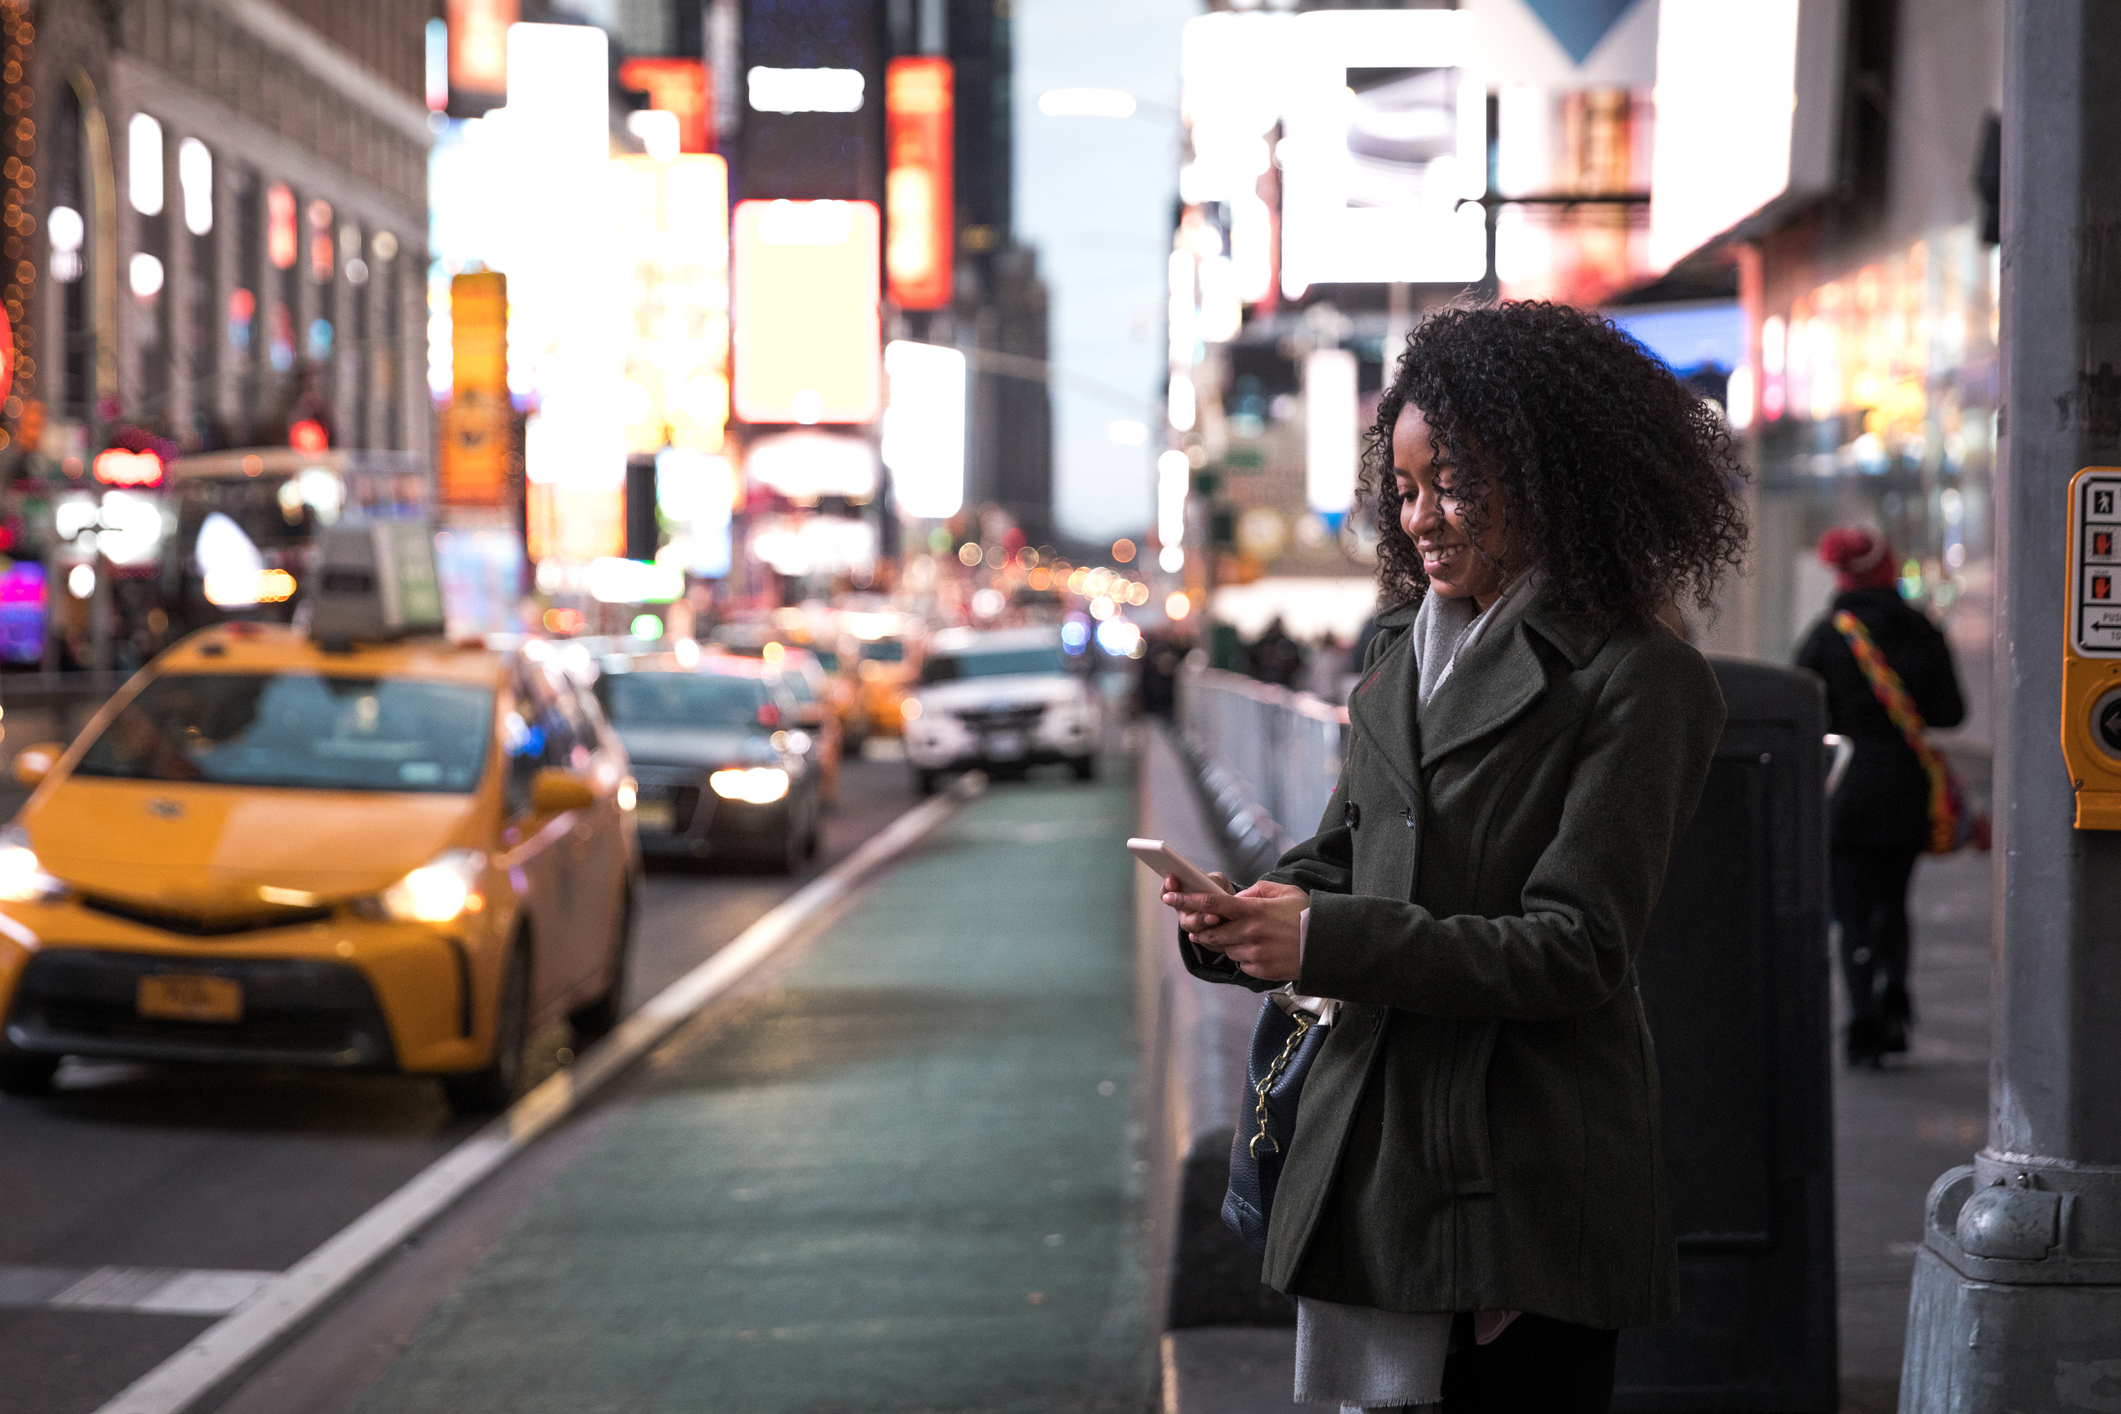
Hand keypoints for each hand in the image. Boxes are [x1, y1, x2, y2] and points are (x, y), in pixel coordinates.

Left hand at [1163, 878, 1307, 981]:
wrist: (1328, 945)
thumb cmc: (1306, 914)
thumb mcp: (1283, 892)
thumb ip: (1256, 891)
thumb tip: (1235, 898)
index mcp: (1253, 910)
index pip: (1210, 905)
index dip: (1186, 900)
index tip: (1169, 896)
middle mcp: (1249, 933)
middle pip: (1210, 933)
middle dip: (1203, 930)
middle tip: (1202, 926)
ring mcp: (1254, 954)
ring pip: (1225, 950)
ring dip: (1227, 943)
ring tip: (1245, 937)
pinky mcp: (1260, 971)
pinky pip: (1241, 963)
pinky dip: (1244, 957)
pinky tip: (1261, 950)